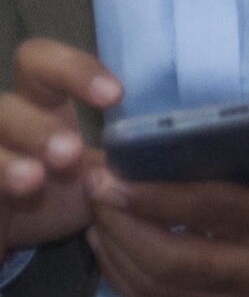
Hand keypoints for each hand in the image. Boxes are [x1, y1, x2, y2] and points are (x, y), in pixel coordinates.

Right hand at [0, 41, 120, 253]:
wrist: (23, 235)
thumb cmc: (69, 190)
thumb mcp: (104, 170)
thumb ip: (132, 159)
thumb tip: (183, 152)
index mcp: (37, 103)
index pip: (40, 61)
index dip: (72, 69)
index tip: (115, 95)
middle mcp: (3, 122)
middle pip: (6, 107)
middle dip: (38, 128)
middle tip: (70, 153)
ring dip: (5, 162)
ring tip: (32, 180)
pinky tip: (14, 204)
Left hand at [86, 117, 248, 296]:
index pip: (211, 209)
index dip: (155, 195)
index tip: (114, 175)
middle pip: (172, 257)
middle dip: (123, 226)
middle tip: (95, 193)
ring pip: (161, 290)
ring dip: (118, 256)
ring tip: (96, 221)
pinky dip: (130, 289)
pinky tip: (113, 259)